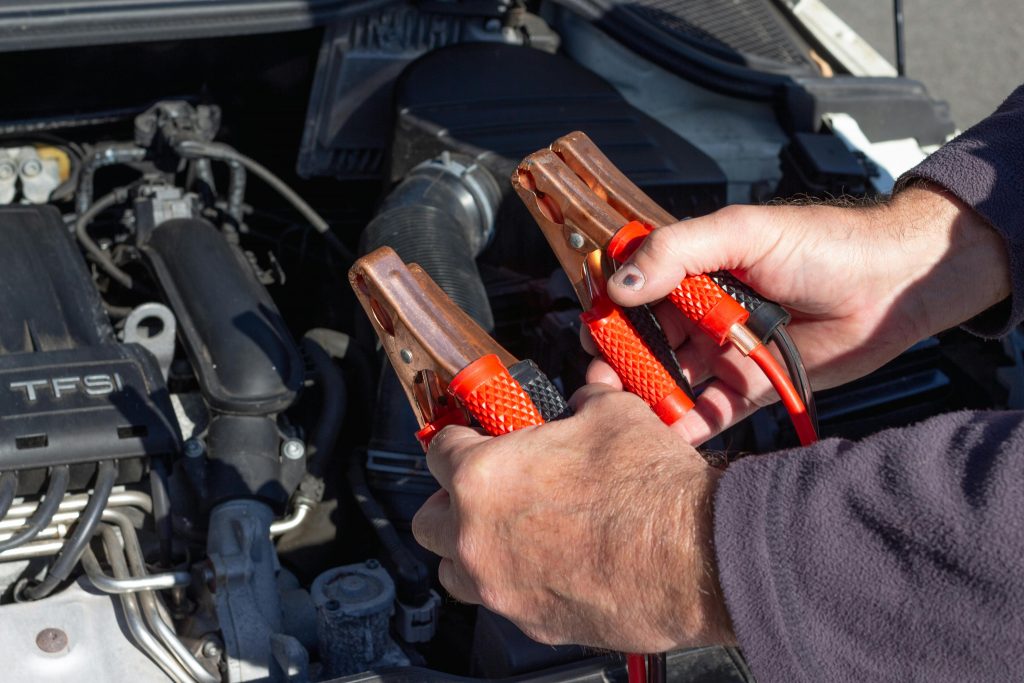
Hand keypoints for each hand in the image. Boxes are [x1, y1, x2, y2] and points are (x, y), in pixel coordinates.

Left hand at [411, 383, 734, 652]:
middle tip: (483, 489)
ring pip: (454, 571)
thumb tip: (583, 399)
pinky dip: (514, 582)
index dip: (456, 439)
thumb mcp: (612, 414)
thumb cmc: (652, 489)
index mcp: (483, 477)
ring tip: (507, 532)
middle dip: (450, 501)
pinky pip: (503, 602)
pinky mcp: (533, 624)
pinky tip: (551, 565)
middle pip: (429, 520)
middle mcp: (477, 537)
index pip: (437, 451)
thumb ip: (580, 404)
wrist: (697, 556)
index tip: (468, 440)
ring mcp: (501, 587)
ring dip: (470, 550)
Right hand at [590, 184, 1009, 443]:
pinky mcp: (750, 385)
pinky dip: (686, 424)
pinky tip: (668, 435)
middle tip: (603, 386)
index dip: (610, 314)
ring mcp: (723, 350)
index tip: (594, 335)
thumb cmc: (824, 245)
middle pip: (645, 342)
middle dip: (621, 363)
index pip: (634, 292)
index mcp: (693, 268)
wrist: (892, 285)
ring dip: (648, 397)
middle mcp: (701, 311)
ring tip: (628, 416)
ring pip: (671, 379)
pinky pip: (709, 410)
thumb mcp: (744, 232)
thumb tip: (621, 283)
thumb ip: (678, 251)